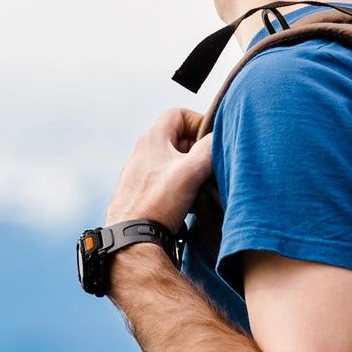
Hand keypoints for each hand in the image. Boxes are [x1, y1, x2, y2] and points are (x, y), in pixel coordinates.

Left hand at [104, 107, 213, 227]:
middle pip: (177, 138)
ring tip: (201, 185)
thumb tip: (220, 137)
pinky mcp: (141, 191)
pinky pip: (166, 179)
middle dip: (198, 149)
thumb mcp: (191, 170)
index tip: (211, 139)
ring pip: (174, 160)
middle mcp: (143, 151)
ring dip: (191, 170)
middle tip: (210, 164)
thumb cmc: (158, 202)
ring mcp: (140, 171)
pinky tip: (189, 201)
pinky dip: (181, 184)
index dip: (198, 121)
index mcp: (152, 139)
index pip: (178, 114)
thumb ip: (209, 148)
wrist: (132, 237)